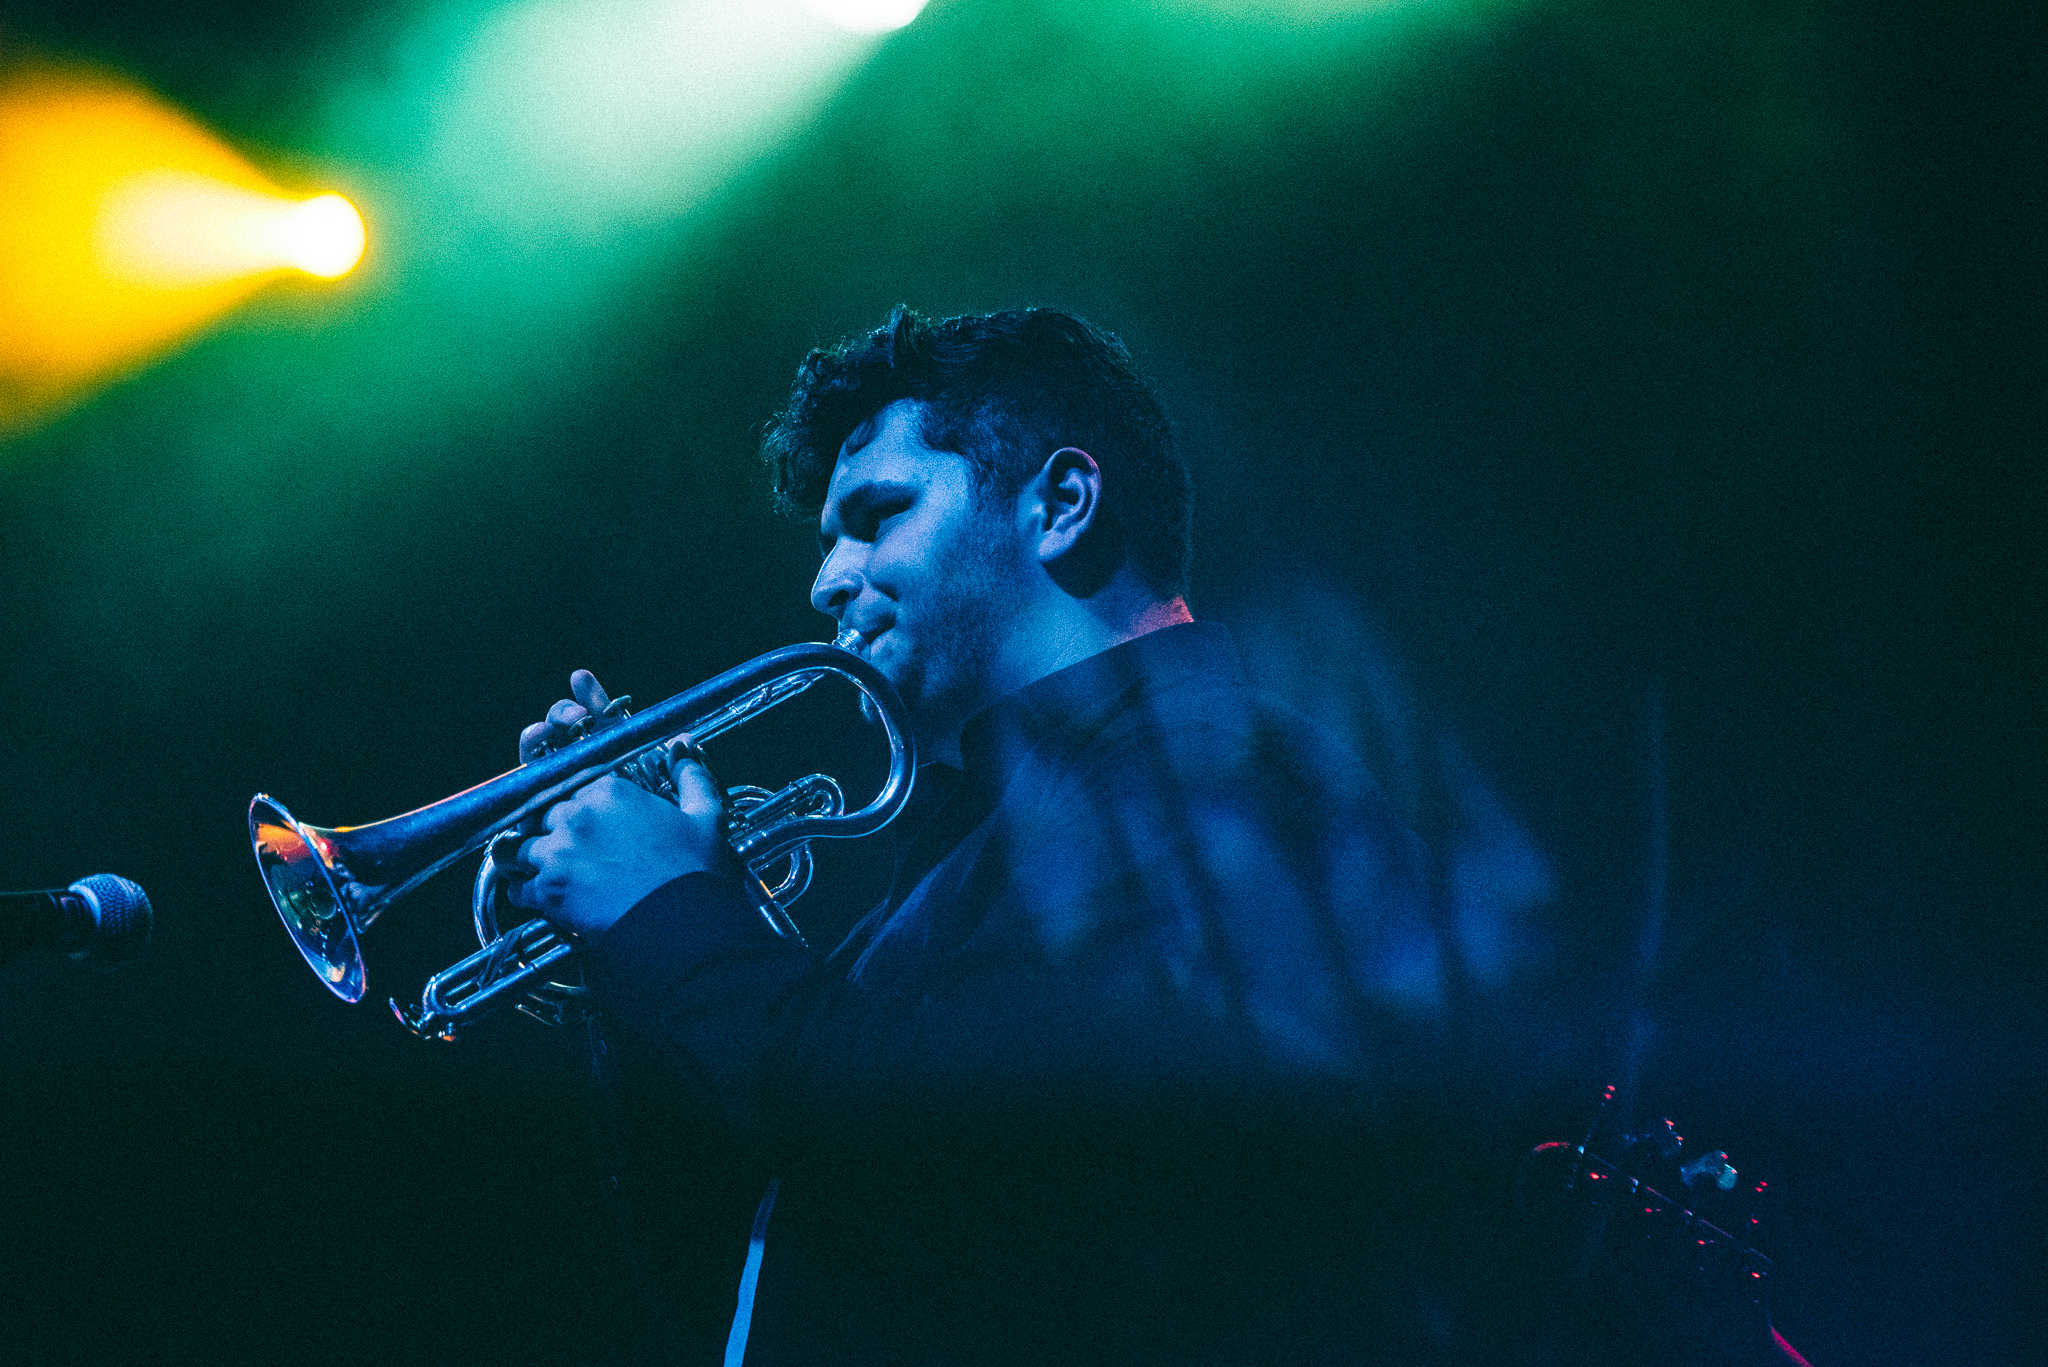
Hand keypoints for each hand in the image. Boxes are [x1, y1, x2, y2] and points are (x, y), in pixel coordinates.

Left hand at [503, 671, 727, 939]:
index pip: (576, 787)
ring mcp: (559, 852)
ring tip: (533, 868)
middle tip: (563, 847)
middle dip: (550, 830)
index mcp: (612, 791)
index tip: (584, 820)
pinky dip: (524, 892)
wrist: (683, 926)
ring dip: (524, 857)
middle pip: (543, 815)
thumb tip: (683, 749)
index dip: (579, 805)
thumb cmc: (694, 874)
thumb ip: (691, 778)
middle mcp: (579, 815)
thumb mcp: (705, 818)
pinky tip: (535, 896)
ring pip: (519, 847)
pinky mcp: (549, 889)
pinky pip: (518, 887)